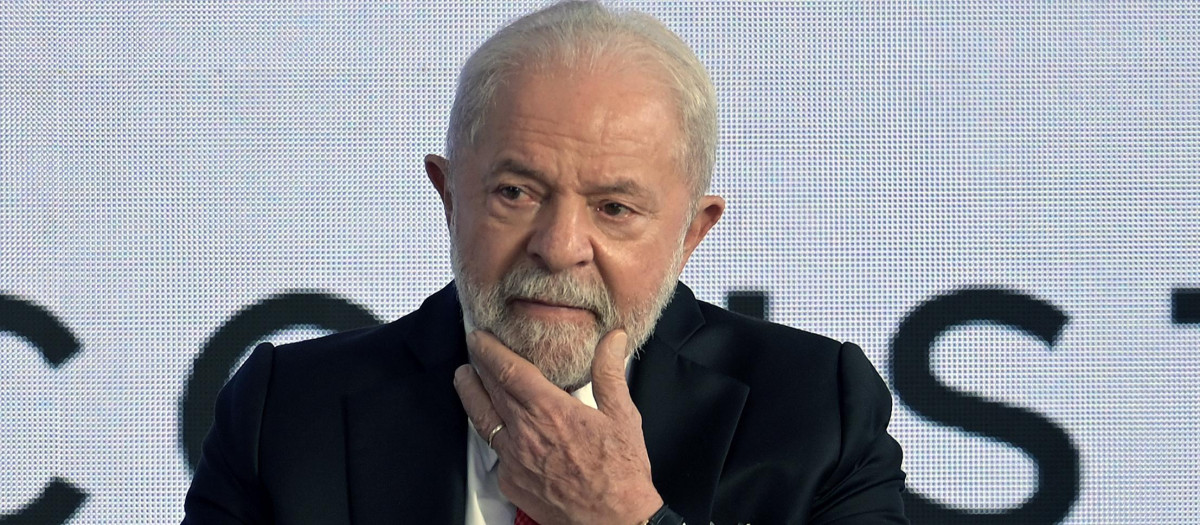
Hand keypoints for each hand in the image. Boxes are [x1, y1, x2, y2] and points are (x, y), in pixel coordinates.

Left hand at [453, 329, 663, 524]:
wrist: (614, 522)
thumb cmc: (621, 473)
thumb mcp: (622, 416)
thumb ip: (610, 372)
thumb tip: (613, 338)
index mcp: (550, 411)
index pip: (508, 371)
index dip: (489, 351)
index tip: (480, 337)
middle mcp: (525, 433)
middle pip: (488, 391)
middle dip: (477, 366)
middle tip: (472, 349)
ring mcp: (514, 460)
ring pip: (482, 420)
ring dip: (471, 395)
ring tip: (465, 379)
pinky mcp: (511, 483)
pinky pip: (496, 452)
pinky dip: (494, 433)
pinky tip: (497, 426)